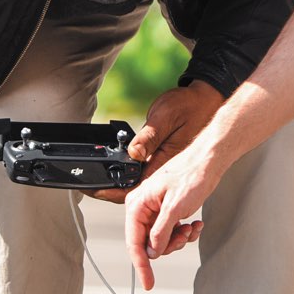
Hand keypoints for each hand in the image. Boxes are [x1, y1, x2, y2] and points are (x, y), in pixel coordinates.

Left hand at [86, 81, 220, 207]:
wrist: (206, 101)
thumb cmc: (188, 106)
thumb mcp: (165, 117)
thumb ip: (149, 137)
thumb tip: (133, 153)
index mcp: (165, 162)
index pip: (137, 186)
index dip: (113, 192)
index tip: (94, 190)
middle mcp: (165, 169)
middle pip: (135, 191)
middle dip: (110, 192)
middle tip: (88, 188)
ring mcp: (165, 166)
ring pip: (139, 184)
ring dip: (118, 186)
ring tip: (96, 185)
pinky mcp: (164, 160)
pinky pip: (145, 174)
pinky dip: (128, 176)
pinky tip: (115, 172)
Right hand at [125, 143, 220, 289]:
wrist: (208, 162)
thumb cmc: (191, 176)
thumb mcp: (175, 208)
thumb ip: (160, 232)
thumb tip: (152, 251)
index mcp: (137, 204)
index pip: (134, 242)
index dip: (141, 265)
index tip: (148, 282)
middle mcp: (142, 207)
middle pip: (147, 242)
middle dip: (167, 245)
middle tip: (183, 238)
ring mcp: (154, 209)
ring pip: (160, 239)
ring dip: (178, 239)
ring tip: (191, 228)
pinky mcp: (166, 210)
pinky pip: (170, 230)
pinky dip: (184, 232)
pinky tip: (195, 224)